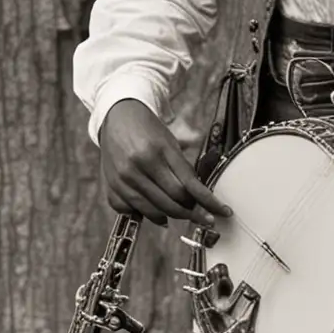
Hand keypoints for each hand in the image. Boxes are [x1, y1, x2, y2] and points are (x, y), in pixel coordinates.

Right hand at [99, 99, 231, 227]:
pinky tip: (155, 208)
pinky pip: (133, 212)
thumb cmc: (147, 129)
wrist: (117, 116)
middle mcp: (139, 166)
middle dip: (193, 212)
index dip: (209, 202)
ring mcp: (123, 179)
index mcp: (158, 151)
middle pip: (174, 202)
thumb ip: (182, 169)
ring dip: (172, 216)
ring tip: (180, 211)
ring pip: (155, 212)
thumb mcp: (169, 142)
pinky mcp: (112, 188)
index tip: (221, 211)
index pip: (190, 185)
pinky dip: (147, 214)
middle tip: (202, 214)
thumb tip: (198, 197)